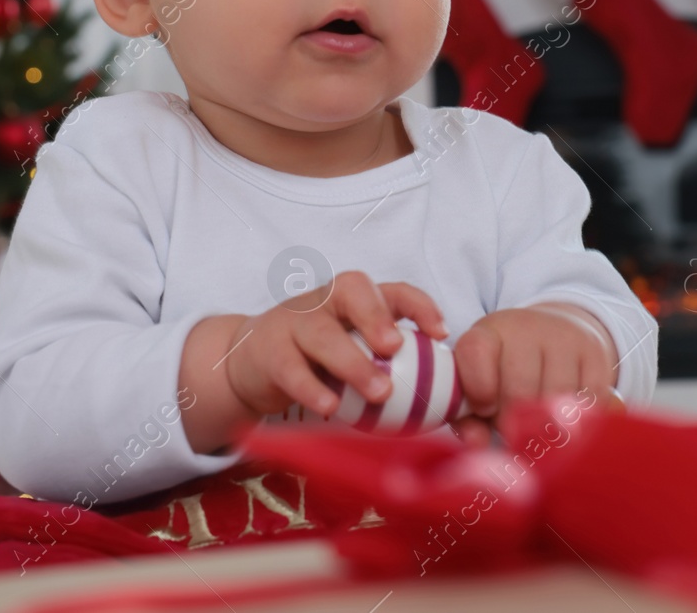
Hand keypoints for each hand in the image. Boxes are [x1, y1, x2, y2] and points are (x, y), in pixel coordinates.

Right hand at [224, 271, 445, 437]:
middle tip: (397, 347)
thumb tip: (446, 400)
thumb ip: (389, 364)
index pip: (392, 289)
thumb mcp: (353, 351)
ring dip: (352, 362)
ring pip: (322, 332)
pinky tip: (330, 407)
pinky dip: (311, 388)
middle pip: (352, 291)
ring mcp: (294, 322)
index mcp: (354, 299)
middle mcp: (326, 301)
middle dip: (377, 316)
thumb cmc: (317, 359)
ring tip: (378, 393)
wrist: (250, 363)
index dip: (419, 305)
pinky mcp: (268, 351)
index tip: (441, 333)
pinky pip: (290, 367)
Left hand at [451, 302, 620, 447]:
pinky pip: (589, 403)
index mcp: (488, 333)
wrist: (553, 337)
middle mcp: (526, 328)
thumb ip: (469, 420)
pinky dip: (578, 422)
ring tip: (539, 424)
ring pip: (556, 401)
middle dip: (513, 422)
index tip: (485, 407)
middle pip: (519, 390)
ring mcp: (565, 338)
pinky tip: (567, 419)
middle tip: (514, 426)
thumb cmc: (505, 374)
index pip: (475, 353)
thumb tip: (477, 444)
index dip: (479, 390)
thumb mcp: (479, 389)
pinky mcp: (596, 354)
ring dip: (546, 428)